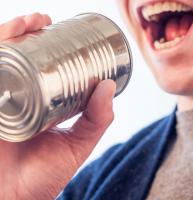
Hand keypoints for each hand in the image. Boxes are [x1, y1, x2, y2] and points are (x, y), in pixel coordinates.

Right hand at [0, 13, 115, 199]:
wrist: (15, 197)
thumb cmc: (44, 176)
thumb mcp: (78, 145)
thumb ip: (97, 120)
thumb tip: (110, 86)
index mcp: (40, 103)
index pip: (43, 68)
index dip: (50, 47)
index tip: (62, 32)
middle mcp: (18, 96)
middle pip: (22, 56)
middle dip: (30, 33)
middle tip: (45, 21)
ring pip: (2, 56)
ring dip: (13, 33)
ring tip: (32, 22)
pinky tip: (9, 36)